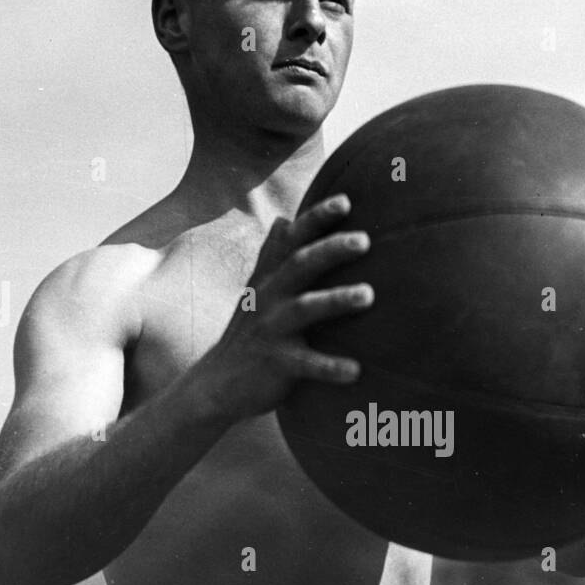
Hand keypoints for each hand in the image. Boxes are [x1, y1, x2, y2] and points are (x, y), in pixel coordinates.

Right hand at [200, 194, 373, 421]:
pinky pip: (305, 364)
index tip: (346, 201)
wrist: (217, 383)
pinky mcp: (275, 363)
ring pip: (304, 308)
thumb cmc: (250, 332)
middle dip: (330, 250)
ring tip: (368, 295)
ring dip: (336, 300)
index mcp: (271, 278)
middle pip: (300, 265)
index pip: (293, 239)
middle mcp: (270, 297)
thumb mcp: (258, 290)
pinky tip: (355, 370)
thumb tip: (283, 219)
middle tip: (364, 240)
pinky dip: (329, 367)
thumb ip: (274, 256)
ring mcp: (272, 329)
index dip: (316, 219)